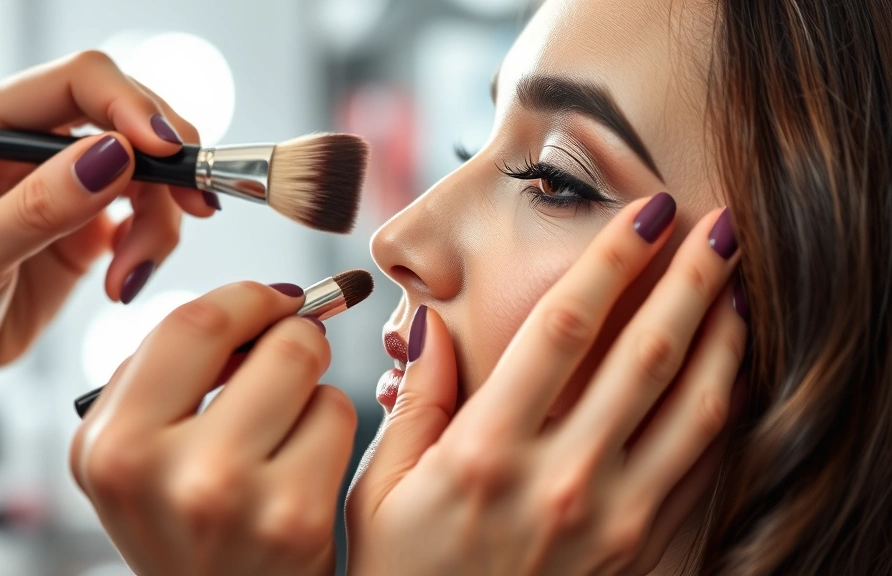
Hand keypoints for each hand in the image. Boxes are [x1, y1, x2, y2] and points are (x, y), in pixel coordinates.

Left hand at [0, 51, 214, 425]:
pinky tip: (124, 281)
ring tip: (128, 277)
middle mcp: (24, 139)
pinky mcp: (91, 219)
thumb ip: (38, 206)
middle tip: (194, 205)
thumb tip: (112, 155)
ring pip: (147, 170)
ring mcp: (62, 179)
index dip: (130, 107)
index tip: (167, 153)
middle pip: (126, 118)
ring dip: (160, 221)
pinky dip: (155, 243)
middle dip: (165, 164)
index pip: (75, 83)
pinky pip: (149, 213)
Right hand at [70, 282, 356, 575]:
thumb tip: (257, 303)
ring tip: (287, 419)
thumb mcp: (138, 455)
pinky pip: (336, 416)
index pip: (192, 322)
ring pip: (307, 370)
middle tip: (294, 347)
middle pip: (270, 341)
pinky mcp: (293, 518)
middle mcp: (157, 469)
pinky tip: (305, 462)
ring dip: (310, 381)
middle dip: (293, 331)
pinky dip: (330, 425)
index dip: (247, 298)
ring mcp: (228, 494)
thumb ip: (168, 373)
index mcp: (107, 444)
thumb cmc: (188, 522)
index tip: (270, 300)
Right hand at [346, 196, 747, 575]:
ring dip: (723, 338)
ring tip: (736, 285)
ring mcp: (609, 520)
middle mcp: (558, 481)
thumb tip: (435, 322)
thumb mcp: (381, 485)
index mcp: (485, 451)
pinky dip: (724, 410)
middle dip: (690, 278)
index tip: (644, 212)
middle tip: (719, 224)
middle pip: (646, 356)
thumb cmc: (402, 569)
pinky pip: (699, 469)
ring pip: (692, 410)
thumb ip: (417, 399)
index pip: (563, 330)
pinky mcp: (637, 550)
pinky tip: (730, 370)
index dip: (611, 260)